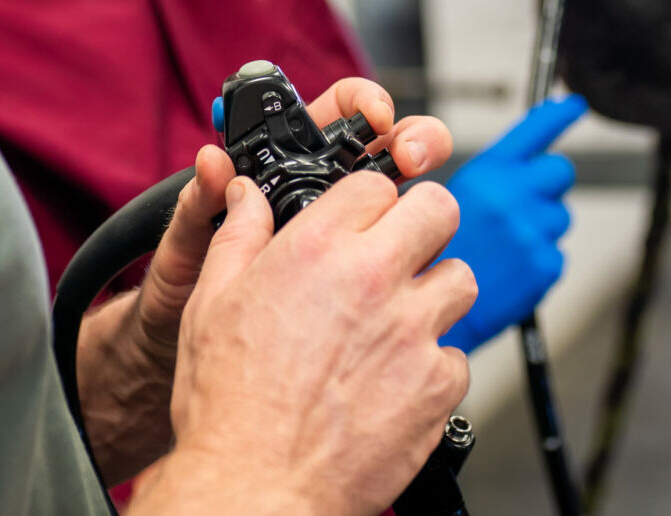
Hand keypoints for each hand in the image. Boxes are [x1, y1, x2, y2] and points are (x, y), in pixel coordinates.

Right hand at [85, 78, 451, 490]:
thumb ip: (238, 235)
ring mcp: (411, 332)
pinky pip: (457, 357)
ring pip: (459, 279)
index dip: (369, 202)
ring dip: (435, 294)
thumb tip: (246, 195)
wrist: (251, 491)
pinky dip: (434, 368)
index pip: (377, 184)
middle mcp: (373, 278)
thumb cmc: (227, 404)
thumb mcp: (211, 302)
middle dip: (423, 225)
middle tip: (403, 252)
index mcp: (319, 247)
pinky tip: (399, 380)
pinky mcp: (436, 387)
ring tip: (402, 320)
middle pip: (439, 209)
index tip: (363, 222)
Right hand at [440, 94, 586, 351]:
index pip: (534, 130)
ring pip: (559, 217)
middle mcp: (514, 194)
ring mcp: (532, 231)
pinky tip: (508, 272)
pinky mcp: (544, 265)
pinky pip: (555, 256)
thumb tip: (528, 168)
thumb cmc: (432, 254)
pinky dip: (538, 265)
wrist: (425, 310)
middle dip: (548, 185)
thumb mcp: (447, 197)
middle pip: (560, 171)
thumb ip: (493, 180)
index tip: (575, 105)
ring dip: (541, 228)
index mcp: (489, 172)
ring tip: (504, 248)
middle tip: (524, 206)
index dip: (559, 115)